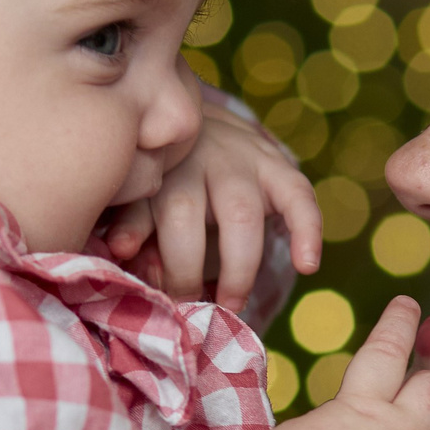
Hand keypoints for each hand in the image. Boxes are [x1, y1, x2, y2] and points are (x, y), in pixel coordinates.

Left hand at [103, 84, 318, 313]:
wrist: (202, 119)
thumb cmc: (166, 171)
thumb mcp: (141, 192)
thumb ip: (134, 223)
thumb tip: (121, 252)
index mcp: (158, 166)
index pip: (146, 212)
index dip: (148, 256)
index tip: (154, 296)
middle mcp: (197, 157)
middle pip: (185, 214)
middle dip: (185, 272)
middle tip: (188, 310)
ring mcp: (242, 159)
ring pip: (240, 215)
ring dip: (237, 269)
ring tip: (232, 304)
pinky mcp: (278, 166)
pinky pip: (300, 197)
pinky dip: (308, 231)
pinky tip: (307, 264)